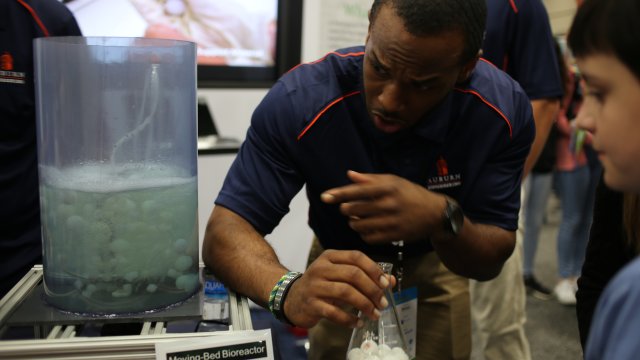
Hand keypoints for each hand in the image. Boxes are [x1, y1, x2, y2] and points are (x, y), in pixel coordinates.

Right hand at [283, 250, 393, 327]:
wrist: (292, 298)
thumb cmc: (321, 285)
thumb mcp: (340, 275)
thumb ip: (364, 275)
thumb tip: (390, 281)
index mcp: (330, 256)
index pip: (356, 257)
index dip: (374, 269)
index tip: (385, 283)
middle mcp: (321, 268)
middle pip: (353, 274)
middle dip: (372, 289)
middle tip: (382, 302)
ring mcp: (315, 286)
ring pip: (345, 292)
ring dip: (364, 304)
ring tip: (374, 313)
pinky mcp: (311, 304)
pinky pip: (334, 312)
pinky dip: (349, 319)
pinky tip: (357, 323)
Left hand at [321, 170, 445, 243]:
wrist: (435, 213)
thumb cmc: (411, 193)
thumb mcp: (394, 181)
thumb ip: (370, 179)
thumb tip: (349, 174)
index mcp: (388, 187)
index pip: (357, 191)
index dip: (339, 194)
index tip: (325, 197)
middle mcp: (389, 204)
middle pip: (354, 209)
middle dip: (346, 209)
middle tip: (348, 208)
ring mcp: (392, 221)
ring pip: (359, 225)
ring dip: (354, 223)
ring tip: (357, 219)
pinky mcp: (394, 236)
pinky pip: (369, 238)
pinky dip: (364, 234)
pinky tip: (367, 229)